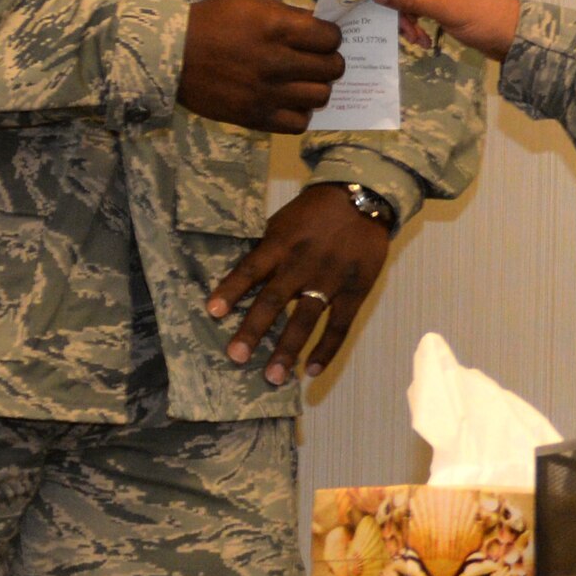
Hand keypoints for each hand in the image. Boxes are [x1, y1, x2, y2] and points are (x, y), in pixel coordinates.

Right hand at [178, 0, 343, 132]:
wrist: (173, 54)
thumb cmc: (214, 21)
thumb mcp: (252, 3)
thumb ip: (289, 15)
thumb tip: (321, 26)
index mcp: (277, 28)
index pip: (330, 38)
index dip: (331, 37)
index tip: (322, 39)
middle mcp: (277, 62)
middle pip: (332, 69)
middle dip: (329, 62)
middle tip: (316, 61)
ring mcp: (267, 93)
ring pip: (320, 97)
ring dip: (316, 88)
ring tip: (303, 83)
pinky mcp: (256, 117)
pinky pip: (298, 123)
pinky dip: (299, 113)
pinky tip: (289, 102)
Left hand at [206, 184, 392, 385]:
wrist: (363, 198)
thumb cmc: (315, 211)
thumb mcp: (283, 221)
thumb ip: (266, 250)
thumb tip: (241, 280)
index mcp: (281, 244)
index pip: (251, 269)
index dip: (231, 290)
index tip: (211, 311)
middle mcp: (302, 264)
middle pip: (274, 300)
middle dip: (254, 330)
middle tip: (236, 357)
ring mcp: (330, 280)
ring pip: (305, 319)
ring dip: (288, 349)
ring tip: (273, 378)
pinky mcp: (355, 290)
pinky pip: (339, 325)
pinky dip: (326, 349)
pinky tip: (310, 370)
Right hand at [373, 0, 522, 60]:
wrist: (513, 37)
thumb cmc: (483, 18)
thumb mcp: (445, 8)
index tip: (385, 17)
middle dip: (404, 13)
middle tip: (408, 36)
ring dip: (411, 22)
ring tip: (418, 41)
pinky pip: (423, 7)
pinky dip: (420, 23)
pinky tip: (424, 40)